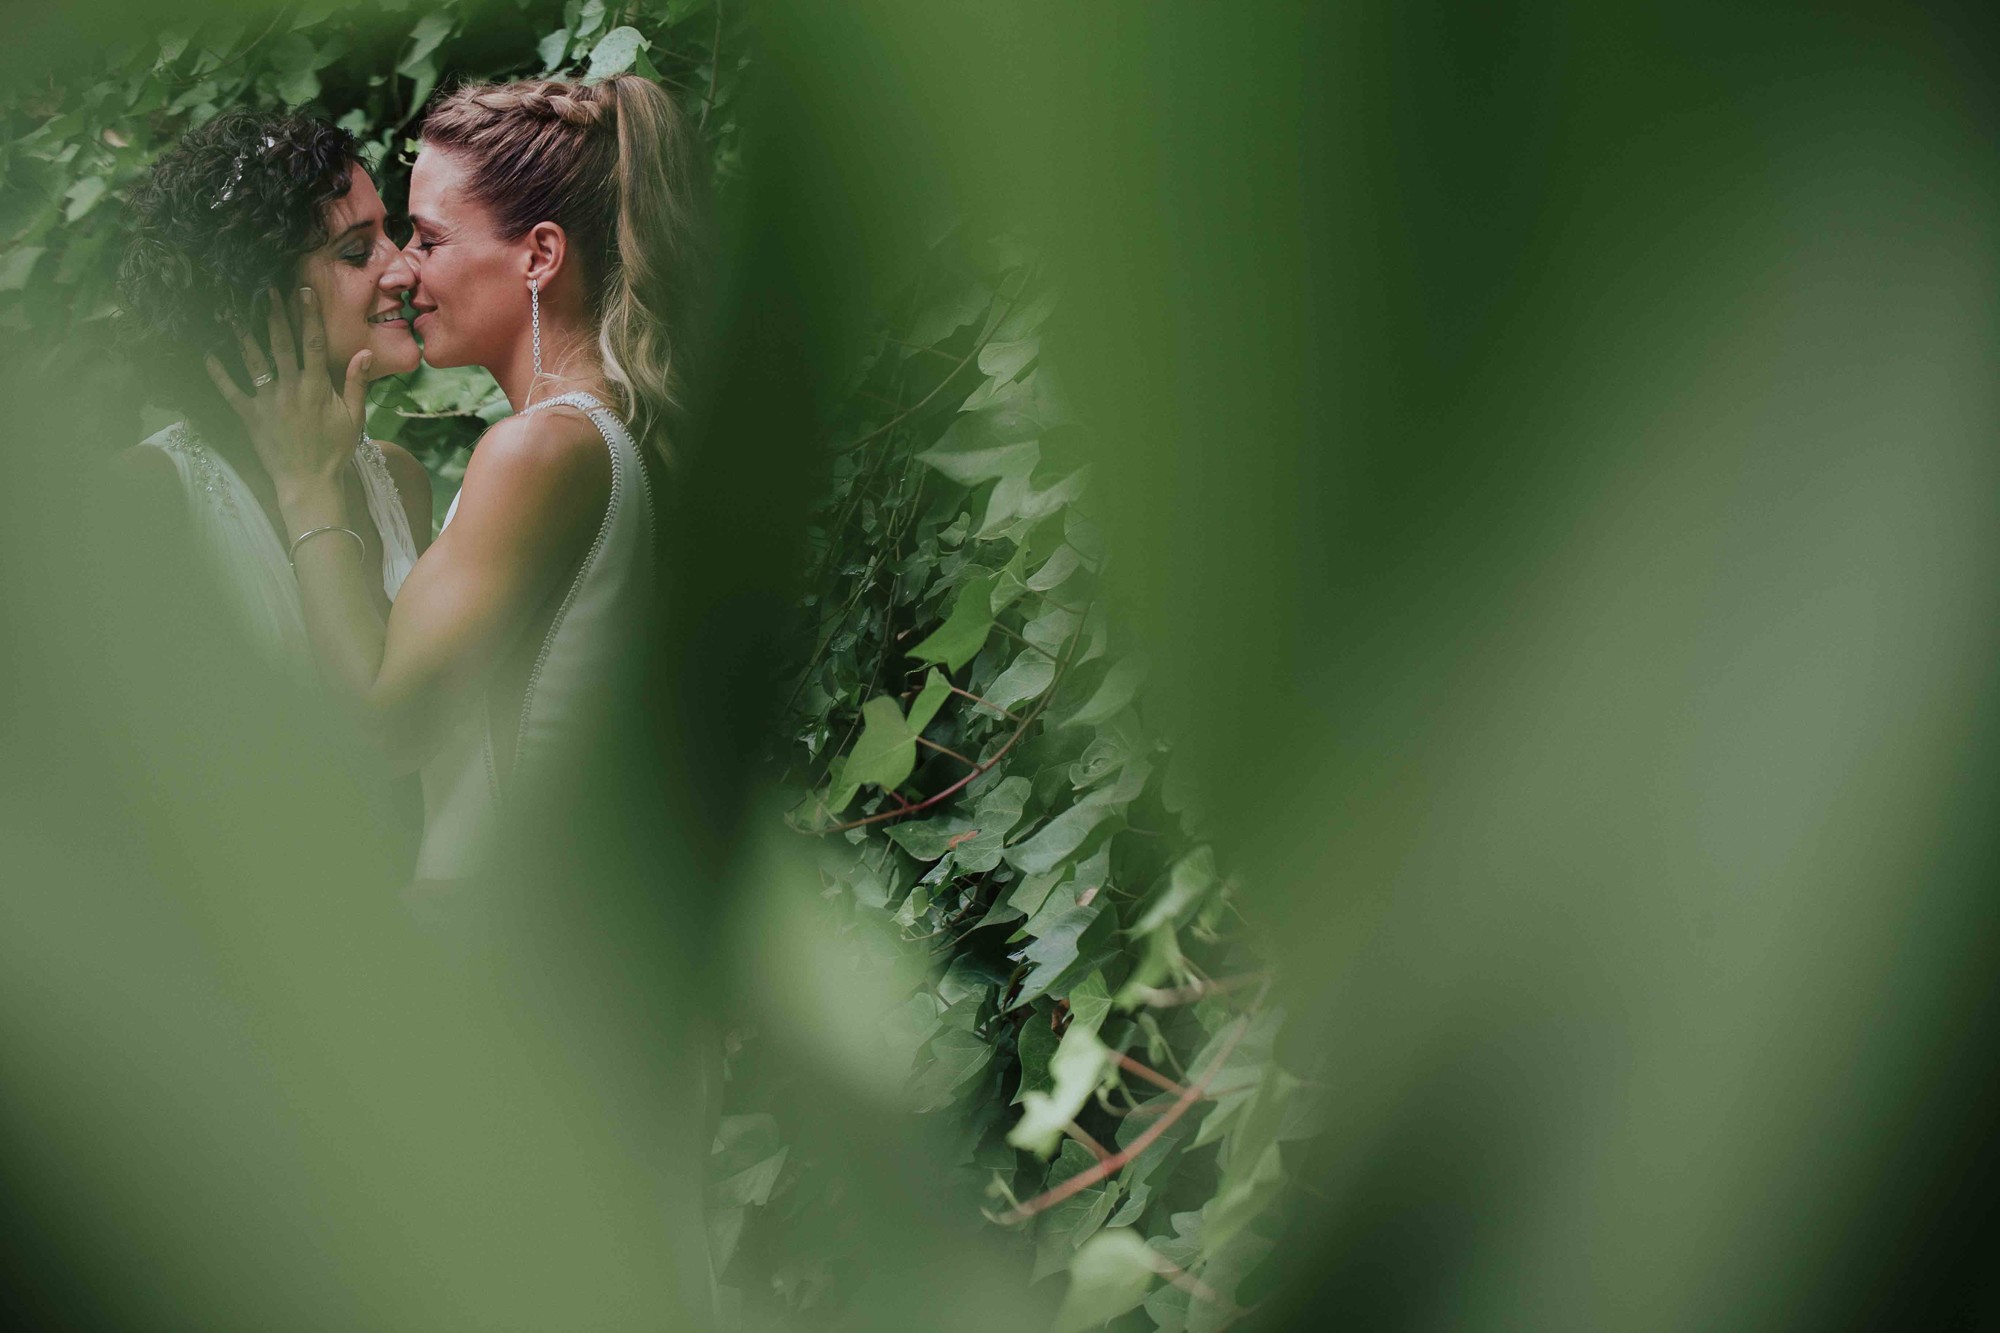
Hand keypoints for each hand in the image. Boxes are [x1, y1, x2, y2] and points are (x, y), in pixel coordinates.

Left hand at [204, 287, 371, 506]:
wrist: (309, 482)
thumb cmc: (335, 450)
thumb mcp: (354, 418)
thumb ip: (356, 384)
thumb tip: (364, 352)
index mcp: (317, 387)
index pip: (313, 343)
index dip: (308, 315)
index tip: (303, 291)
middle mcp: (290, 388)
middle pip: (280, 344)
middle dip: (273, 315)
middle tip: (265, 291)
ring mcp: (268, 401)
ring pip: (253, 361)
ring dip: (243, 335)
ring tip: (233, 313)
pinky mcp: (250, 416)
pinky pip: (231, 391)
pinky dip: (218, 373)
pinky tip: (208, 354)